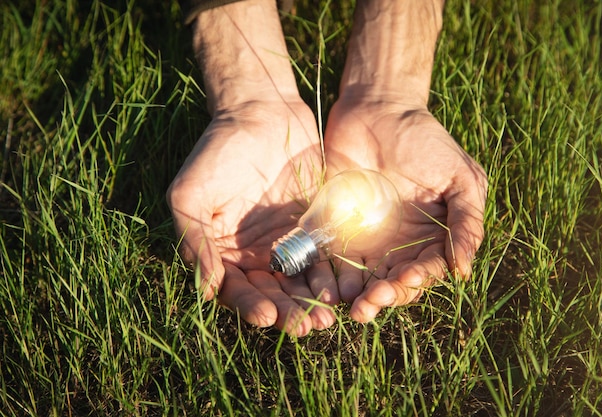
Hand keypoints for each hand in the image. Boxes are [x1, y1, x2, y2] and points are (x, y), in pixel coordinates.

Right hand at [167, 100, 337, 335]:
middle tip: (305, 327)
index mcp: (222, 251)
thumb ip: (196, 242)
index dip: (250, 305)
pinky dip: (329, 275)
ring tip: (325, 318)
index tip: (266, 317)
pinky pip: (322, 257)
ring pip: (299, 282)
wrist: (261, 111)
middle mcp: (253, 253)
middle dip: (287, 312)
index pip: (235, 288)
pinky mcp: (313, 227)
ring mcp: (285, 242)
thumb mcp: (191, 194)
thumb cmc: (217, 151)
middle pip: (271, 292)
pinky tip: (340, 290)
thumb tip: (207, 291)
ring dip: (310, 302)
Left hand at [324, 96, 487, 321]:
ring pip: (362, 279)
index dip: (417, 281)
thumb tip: (463, 270)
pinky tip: (326, 286)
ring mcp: (365, 238)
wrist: (378, 108)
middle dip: (383, 298)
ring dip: (357, 298)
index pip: (426, 271)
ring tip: (351, 308)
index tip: (406, 280)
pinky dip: (329, 275)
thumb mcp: (460, 177)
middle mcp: (398, 244)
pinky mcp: (335, 227)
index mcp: (430, 236)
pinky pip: (331, 257)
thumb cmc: (425, 140)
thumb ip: (467, 220)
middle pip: (392, 283)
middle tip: (368, 306)